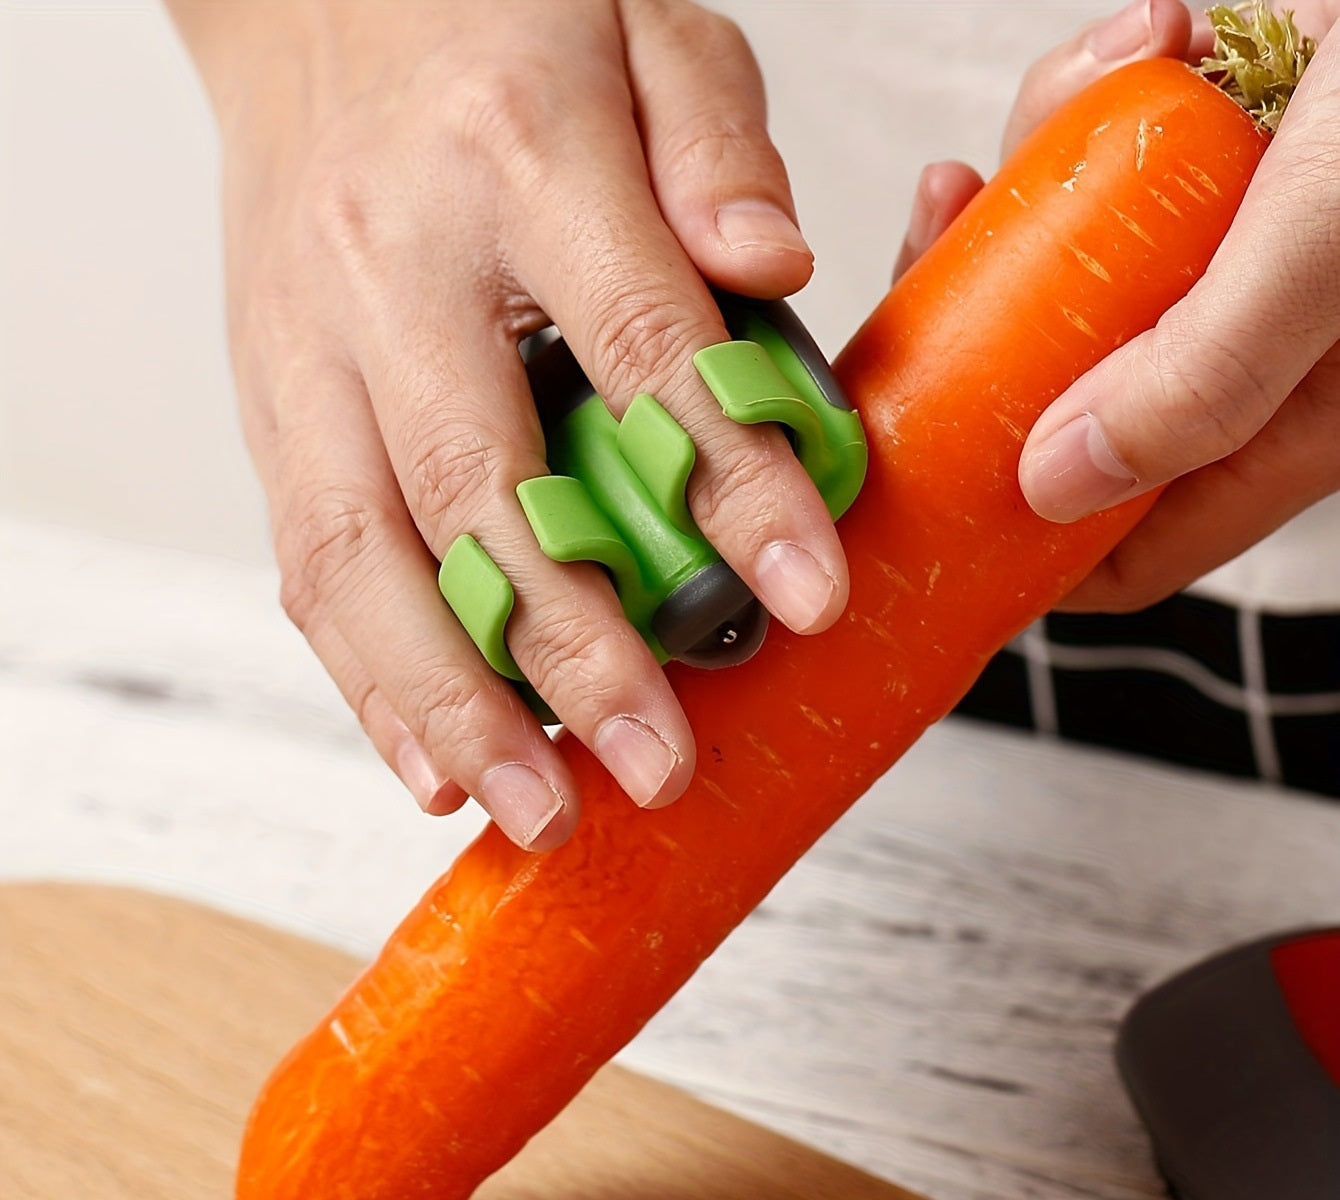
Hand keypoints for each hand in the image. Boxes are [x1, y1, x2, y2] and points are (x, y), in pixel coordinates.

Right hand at [165, 0, 847, 848]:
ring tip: (538, 808)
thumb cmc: (491, 21)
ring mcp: (307, 344)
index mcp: (517, 157)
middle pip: (480, 489)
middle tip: (658, 766)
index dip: (729, 483)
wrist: (307, 0)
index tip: (806, 593)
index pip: (644, 348)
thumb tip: (776, 266)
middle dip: (576, 649)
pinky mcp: (266, 399)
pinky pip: (304, 556)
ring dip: (450, 702)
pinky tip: (427, 757)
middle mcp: (394, 267)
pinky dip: (364, 675)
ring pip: (363, 555)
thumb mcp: (642, 22)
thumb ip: (717, 139)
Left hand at [894, 0, 1339, 611]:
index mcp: (1287, 419)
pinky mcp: (1214, 161)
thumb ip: (1203, 377)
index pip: (1130, 543)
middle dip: (982, 327)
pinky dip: (1102, 95)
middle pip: (1060, 399)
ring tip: (1091, 94)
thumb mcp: (1324, 246)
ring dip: (1041, 178)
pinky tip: (1164, 37)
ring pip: (1066, 267)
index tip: (919, 495)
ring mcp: (1222, 255)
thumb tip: (1059, 483)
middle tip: (939, 244)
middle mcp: (1244, 349)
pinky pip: (1105, 159)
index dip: (1020, 541)